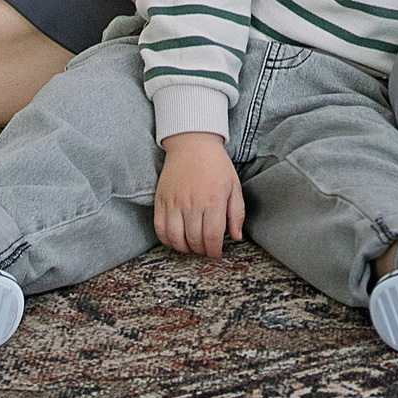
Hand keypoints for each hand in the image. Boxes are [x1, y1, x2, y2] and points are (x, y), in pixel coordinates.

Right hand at [153, 132, 244, 259]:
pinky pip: (160, 229)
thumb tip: (236, 237)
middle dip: (201, 251)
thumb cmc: (215, 165)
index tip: (216, 254)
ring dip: (184, 248)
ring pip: (175, 238)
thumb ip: (237, 214)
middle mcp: (192, 203)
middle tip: (205, 250)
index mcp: (213, 200)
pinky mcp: (161, 200)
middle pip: (194, 240)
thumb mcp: (234, 186)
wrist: (192, 143)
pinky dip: (167, 240)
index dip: (215, 252)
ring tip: (192, 246)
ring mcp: (174, 202)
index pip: (213, 237)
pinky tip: (176, 239)